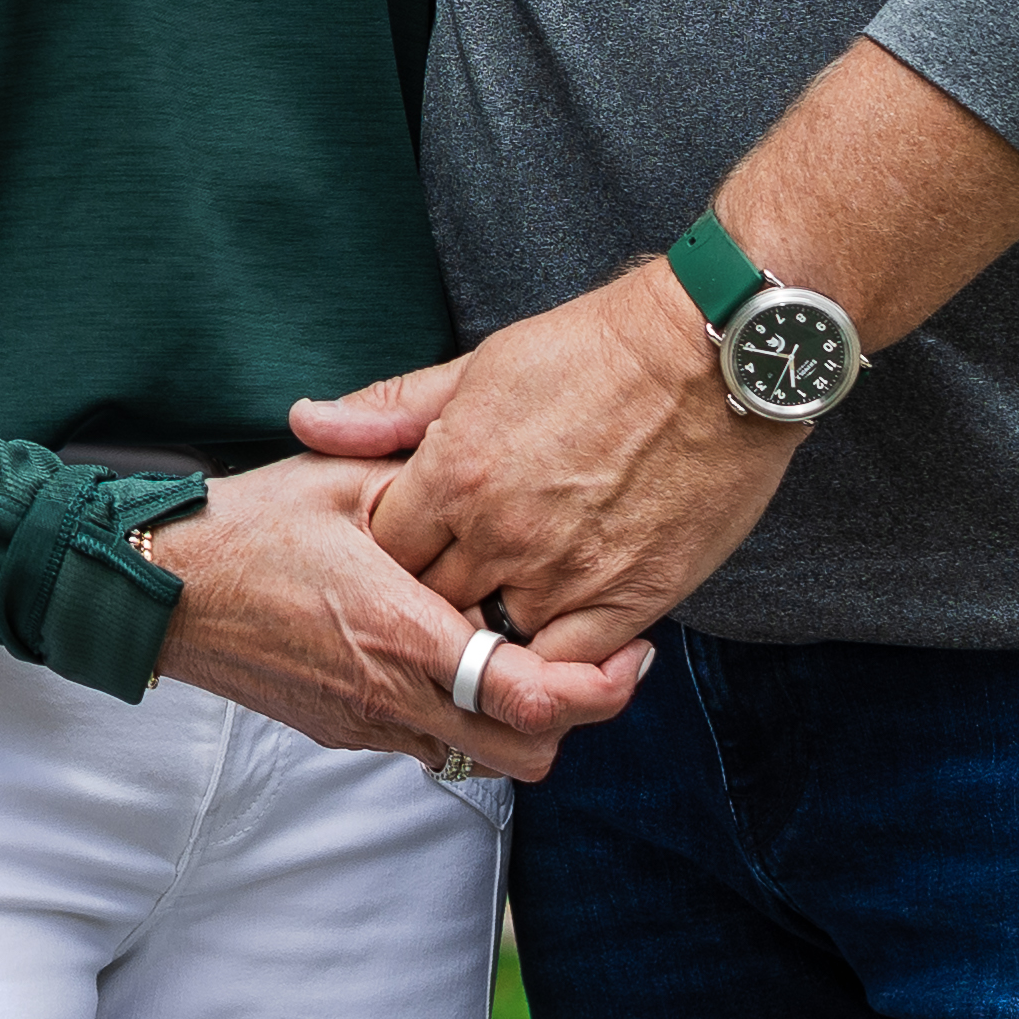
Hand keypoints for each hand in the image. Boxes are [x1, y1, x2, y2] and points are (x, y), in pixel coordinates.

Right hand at [141, 456, 651, 778]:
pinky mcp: (346, 732)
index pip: (532, 700)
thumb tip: (503, 474)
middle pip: (528, 754)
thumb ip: (429, 484)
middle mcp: (392, 696)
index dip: (598, 689)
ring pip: (483, 758)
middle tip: (593, 662)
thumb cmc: (247, 527)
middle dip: (574, 718)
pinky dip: (464, 716)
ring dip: (517, 720)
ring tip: (524, 654)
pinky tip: (456, 658)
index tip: (628, 655)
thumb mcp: (346, 481)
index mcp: (402, 633)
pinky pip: (432, 744)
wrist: (162, 591)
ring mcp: (368, 724)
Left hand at [300, 270, 797, 655]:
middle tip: (446, 590)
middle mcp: (501, 534)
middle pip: (430, 606)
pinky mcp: (630, 600)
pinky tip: (558, 641)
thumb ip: (389, 411)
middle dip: (429, 602)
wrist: (713, 355)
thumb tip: (305, 422)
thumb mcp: (479, 367)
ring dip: (492, 634)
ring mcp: (566, 574)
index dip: (386, 554)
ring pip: (496, 645)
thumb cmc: (597, 350)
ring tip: (499, 614)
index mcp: (454, 473)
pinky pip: (572, 668)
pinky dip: (558, 664)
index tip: (403, 549)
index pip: (382, 549)